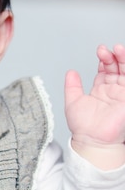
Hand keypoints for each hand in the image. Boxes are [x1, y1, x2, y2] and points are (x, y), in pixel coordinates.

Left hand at [65, 44, 124, 168]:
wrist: (91, 140)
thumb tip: (70, 72)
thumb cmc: (83, 126)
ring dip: (124, 59)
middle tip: (106, 50)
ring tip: (118, 49)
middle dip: (113, 56)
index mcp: (100, 89)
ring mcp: (121, 94)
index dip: (104, 59)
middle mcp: (112, 90)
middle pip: (117, 67)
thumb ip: (72, 86)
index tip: (100, 51)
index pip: (105, 69)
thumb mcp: (73, 101)